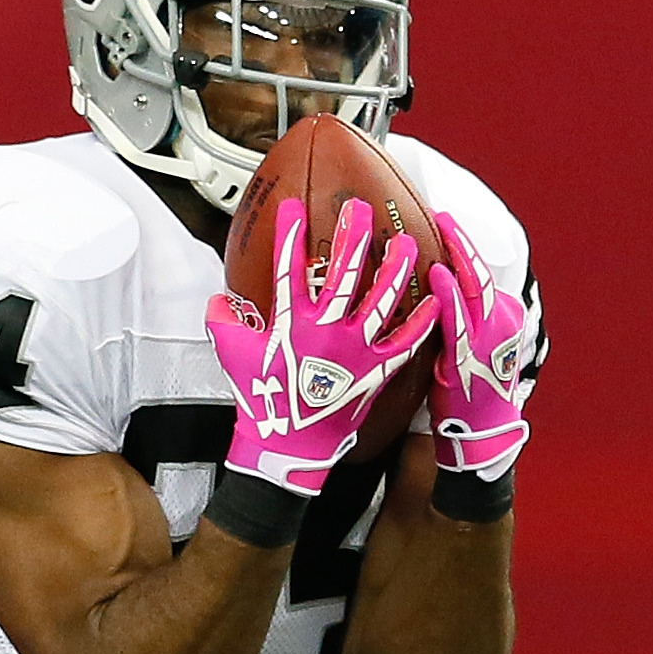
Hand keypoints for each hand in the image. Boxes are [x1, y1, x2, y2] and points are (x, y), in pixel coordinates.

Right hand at [206, 198, 436, 495]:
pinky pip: (406, 341)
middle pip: (342, 274)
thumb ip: (222, 323)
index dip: (289, 235)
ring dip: (394, 268)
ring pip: (381, 300)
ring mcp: (355, 349)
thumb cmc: (262, 402)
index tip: (292, 207)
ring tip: (404, 243)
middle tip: (359, 210)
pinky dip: (422, 321)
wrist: (291, 445)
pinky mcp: (376, 369)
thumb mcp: (232, 357)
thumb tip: (218, 301)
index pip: (288, 269)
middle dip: (352, 237)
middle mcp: (326, 331)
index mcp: (291, 324)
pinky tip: (434, 300)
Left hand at [428, 212, 529, 480]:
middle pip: (481, 270)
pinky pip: (458, 321)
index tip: (443, 217)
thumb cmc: (469, 385)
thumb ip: (460, 314)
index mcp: (502, 315)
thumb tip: (435, 284)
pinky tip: (438, 275)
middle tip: (442, 211)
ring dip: (459, 255)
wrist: (482, 433)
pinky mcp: (468, 360)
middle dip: (463, 239)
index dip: (463, 244)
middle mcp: (499, 322)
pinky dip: (450, 296)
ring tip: (442, 226)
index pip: (481, 271)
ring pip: (476, 288)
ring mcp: (487, 340)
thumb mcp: (472, 342)